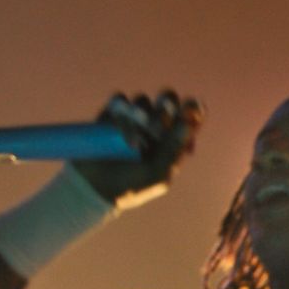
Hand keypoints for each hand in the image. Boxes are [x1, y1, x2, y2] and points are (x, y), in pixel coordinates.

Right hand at [71, 88, 203, 208]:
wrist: (94, 190)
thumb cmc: (131, 187)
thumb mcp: (157, 175)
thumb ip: (172, 151)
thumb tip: (187, 124)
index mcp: (173, 139)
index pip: (191, 115)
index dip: (193, 108)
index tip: (189, 112)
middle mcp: (155, 125)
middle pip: (168, 99)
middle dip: (166, 107)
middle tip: (159, 125)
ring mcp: (133, 119)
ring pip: (143, 100)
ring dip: (141, 115)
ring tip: (134, 142)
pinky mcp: (110, 115)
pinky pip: (119, 101)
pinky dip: (121, 112)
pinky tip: (116, 131)